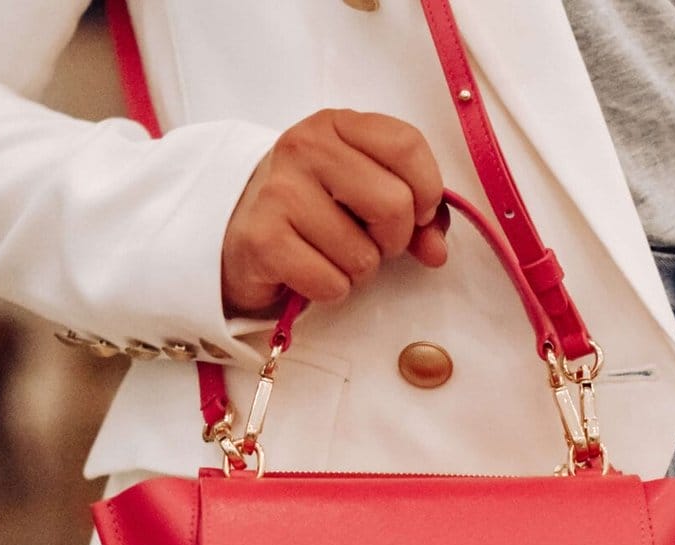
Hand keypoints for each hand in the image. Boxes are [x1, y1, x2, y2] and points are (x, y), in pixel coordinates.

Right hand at [221, 109, 449, 317]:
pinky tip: (311, 272)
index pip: (407, 145)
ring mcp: (279, 192)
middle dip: (394, 239)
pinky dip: (331, 289)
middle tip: (371, 242)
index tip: (418, 213)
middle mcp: (304, 147)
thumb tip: (437, 251)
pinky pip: (331, 283)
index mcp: (336, 124)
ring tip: (332, 255)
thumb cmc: (313, 211)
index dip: (428, 190)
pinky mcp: (263, 240)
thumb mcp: (364, 191)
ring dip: (359, 270)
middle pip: (394, 203)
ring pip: (363, 253)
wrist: (236, 233)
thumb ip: (415, 212)